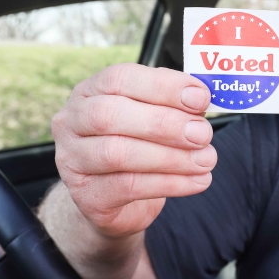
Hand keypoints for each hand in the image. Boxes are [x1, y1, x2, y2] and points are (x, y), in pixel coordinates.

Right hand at [52, 64, 215, 238]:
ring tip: (206, 160)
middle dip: (164, 123)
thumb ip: (173, 104)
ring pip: (117, 153)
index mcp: (90, 92)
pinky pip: (127, 187)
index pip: (118, 78)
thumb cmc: (137, 146)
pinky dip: (169, 184)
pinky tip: (197, 181)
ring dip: (170, 157)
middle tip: (203, 134)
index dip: (162, 86)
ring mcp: (72, 160)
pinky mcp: (86, 196)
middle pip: (110, 115)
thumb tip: (201, 97)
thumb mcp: (152, 117)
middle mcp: (71, 122)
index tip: (200, 97)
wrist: (115, 200)